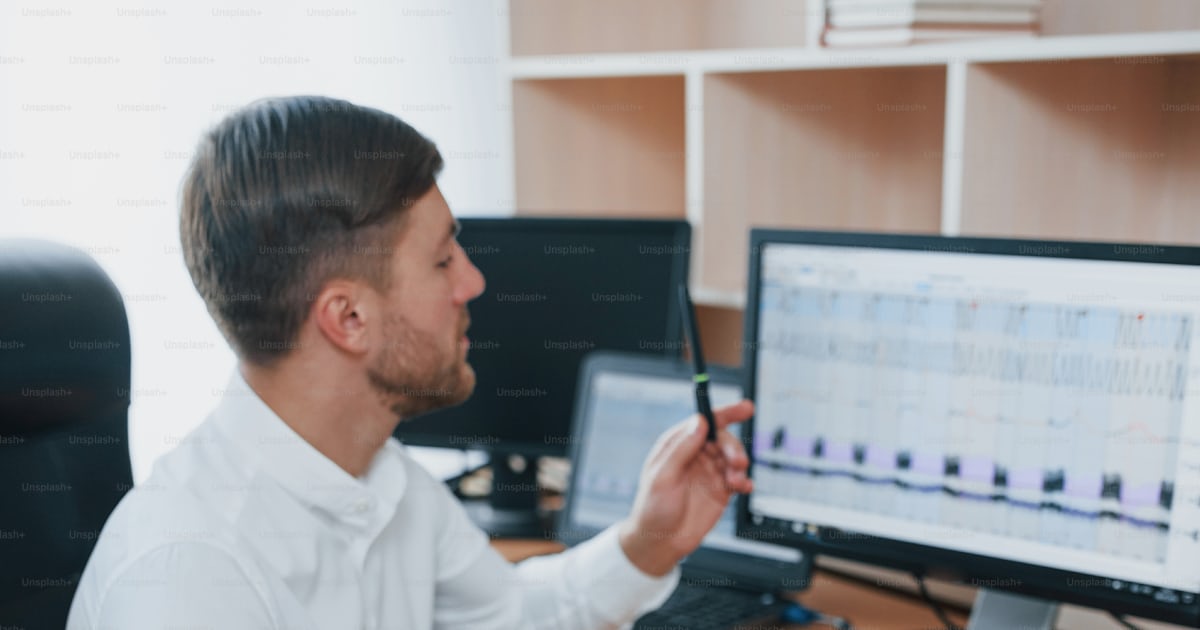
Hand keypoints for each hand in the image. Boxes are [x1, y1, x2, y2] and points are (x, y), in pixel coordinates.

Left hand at [617, 400, 754, 576]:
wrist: (660, 542)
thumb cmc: (652, 509)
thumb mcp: (662, 476)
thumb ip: (681, 449)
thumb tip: (699, 422)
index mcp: (677, 444)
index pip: (704, 421)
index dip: (726, 413)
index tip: (745, 408)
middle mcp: (695, 455)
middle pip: (723, 439)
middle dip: (734, 447)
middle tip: (737, 461)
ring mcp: (709, 472)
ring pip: (733, 458)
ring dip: (739, 465)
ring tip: (736, 480)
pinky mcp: (721, 490)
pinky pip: (739, 479)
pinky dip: (745, 481)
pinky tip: (744, 487)